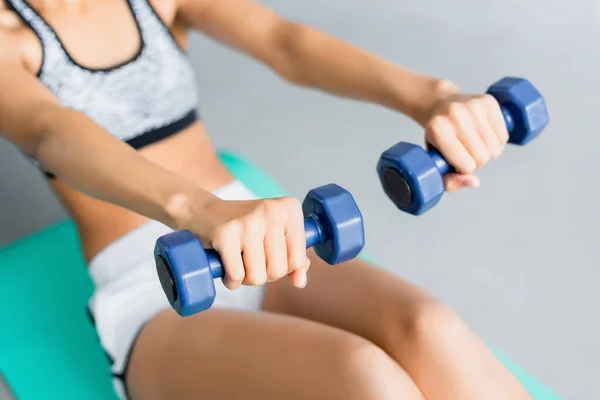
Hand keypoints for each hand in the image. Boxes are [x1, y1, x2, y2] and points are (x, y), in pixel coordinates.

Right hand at [179, 195, 309, 289]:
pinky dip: (230, 280)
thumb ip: (293, 256)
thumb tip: (300, 282)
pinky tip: (225, 266)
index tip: (268, 256)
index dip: (283, 268)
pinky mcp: (226, 234)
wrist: (202, 211)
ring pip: (258, 277)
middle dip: (262, 275)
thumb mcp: (273, 233)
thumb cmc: (243, 226)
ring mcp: (249, 222)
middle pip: (278, 271)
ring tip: (237, 262)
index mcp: (289, 209)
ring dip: (245, 279)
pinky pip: (237, 276)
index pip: (298, 260)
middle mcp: (272, 211)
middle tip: (249, 260)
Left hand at [418, 80, 508, 191]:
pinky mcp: (489, 101)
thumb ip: (450, 181)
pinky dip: (496, 141)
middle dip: (476, 161)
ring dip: (487, 152)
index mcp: (438, 129)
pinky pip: (504, 136)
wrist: (440, 104)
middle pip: (482, 157)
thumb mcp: (436, 161)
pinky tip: (483, 135)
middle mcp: (456, 114)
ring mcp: (474, 106)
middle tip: (465, 152)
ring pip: (496, 149)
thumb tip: (475, 183)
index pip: (466, 165)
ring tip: (474, 144)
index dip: (464, 169)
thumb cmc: (438, 138)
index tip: (457, 161)